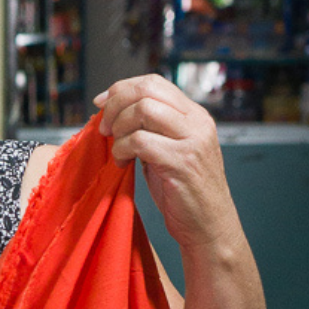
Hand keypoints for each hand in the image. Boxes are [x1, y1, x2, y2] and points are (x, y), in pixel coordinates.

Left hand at [94, 75, 241, 253]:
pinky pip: (140, 142)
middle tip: (104, 130)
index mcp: (194, 115)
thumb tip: (111, 111)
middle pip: (146, 90)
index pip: (153, 82)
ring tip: (118, 151)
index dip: (121, 89)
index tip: (100, 105)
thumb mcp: (167, 151)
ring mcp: (192, 141)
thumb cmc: (183, 192)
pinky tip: (123, 164)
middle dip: (115, 106)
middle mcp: (197, 122)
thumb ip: (149, 130)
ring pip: (143, 111)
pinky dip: (122, 150)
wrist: (209, 226)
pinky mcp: (182, 162)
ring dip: (119, 129)